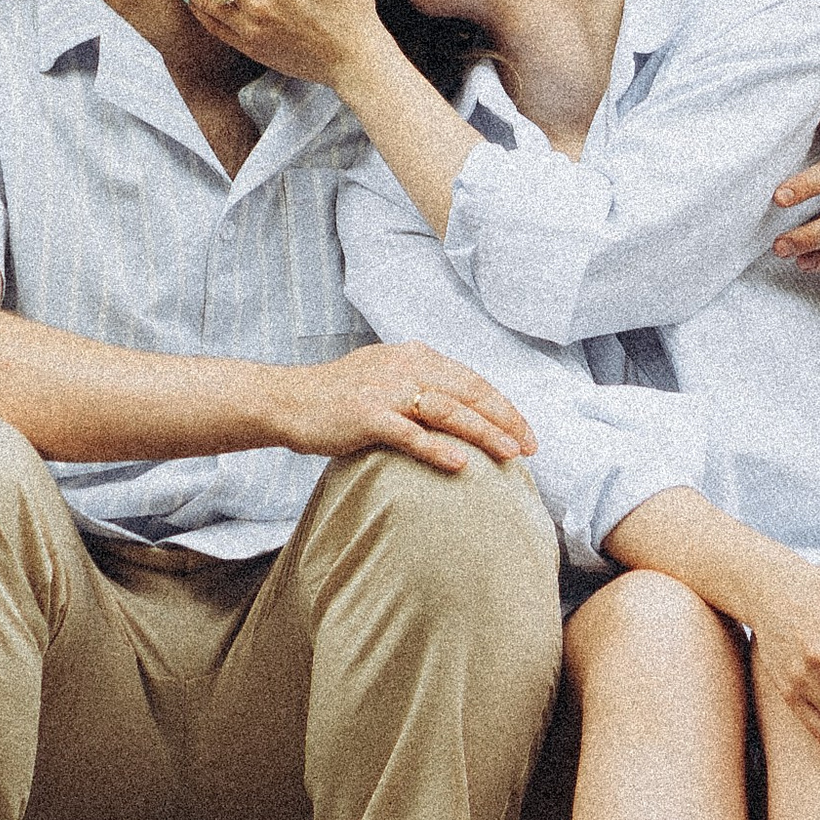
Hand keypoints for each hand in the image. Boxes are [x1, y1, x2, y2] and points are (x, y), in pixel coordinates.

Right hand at [263, 341, 537, 475]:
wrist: (288, 400)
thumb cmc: (339, 397)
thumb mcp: (386, 376)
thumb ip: (421, 385)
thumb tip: (461, 408)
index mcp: (414, 356)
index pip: (471, 379)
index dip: (503, 405)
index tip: (526, 431)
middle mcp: (404, 366)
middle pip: (468, 392)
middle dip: (504, 419)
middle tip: (531, 446)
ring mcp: (385, 390)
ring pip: (447, 410)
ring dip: (483, 432)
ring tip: (510, 453)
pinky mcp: (367, 415)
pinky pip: (409, 433)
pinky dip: (437, 447)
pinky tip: (461, 464)